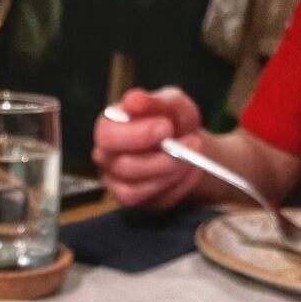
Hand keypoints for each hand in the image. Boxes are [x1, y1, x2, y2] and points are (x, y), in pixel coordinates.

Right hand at [92, 87, 203, 209]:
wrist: (187, 144)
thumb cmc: (173, 120)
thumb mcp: (172, 104)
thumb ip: (155, 101)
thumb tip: (133, 100)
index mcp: (108, 129)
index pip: (107, 135)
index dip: (136, 134)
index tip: (166, 127)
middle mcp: (107, 159)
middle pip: (124, 166)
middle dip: (161, 158)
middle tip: (192, 144)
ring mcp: (117, 184)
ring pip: (135, 191)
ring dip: (170, 174)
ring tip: (193, 157)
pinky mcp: (136, 202)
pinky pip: (153, 202)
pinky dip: (178, 187)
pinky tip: (192, 170)